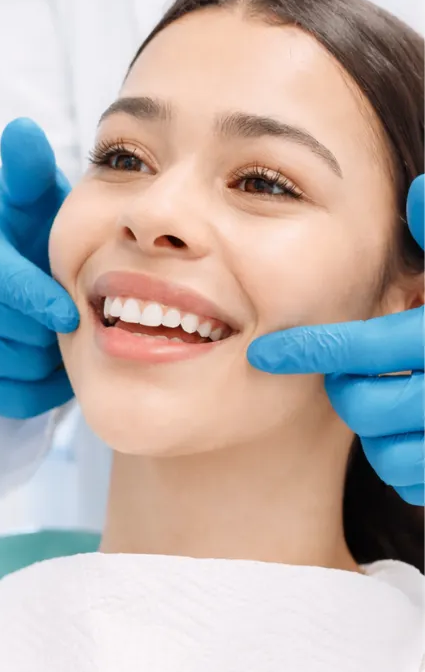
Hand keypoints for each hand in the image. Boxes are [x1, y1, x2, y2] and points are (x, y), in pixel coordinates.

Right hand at [0, 118, 78, 418]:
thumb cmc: (26, 226)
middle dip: (47, 329)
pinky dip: (35, 388)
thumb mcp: (30, 193)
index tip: (71, 314)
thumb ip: (29, 168)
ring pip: (5, 366)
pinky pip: (0, 395)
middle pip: (3, 328)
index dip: (32, 298)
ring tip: (65, 337)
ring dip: (45, 358)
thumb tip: (22, 129)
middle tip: (79, 320)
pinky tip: (52, 364)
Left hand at [247, 175, 423, 504]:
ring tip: (380, 399)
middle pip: (368, 406)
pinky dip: (399, 462)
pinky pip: (409, 480)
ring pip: (388, 453)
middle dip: (346, 390)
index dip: (311, 349)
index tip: (262, 352)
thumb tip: (413, 191)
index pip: (370, 348)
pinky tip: (400, 434)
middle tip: (347, 375)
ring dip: (374, 430)